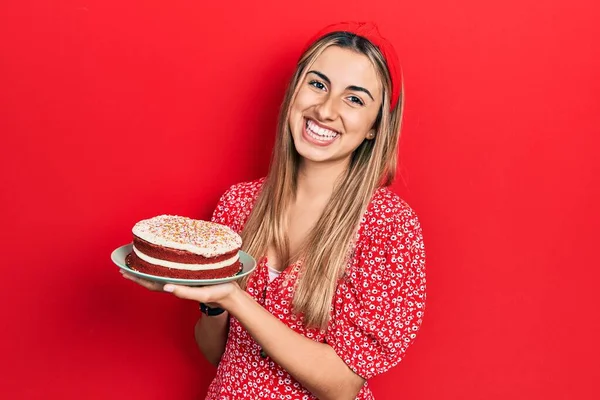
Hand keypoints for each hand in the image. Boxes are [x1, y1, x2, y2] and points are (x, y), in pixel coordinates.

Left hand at [119, 270, 239, 308]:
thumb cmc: (218, 293)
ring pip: (159, 273)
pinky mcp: (188, 274)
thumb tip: (166, 287)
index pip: (151, 283)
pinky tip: (159, 258)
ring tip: (137, 260)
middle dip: (137, 272)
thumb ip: (185, 292)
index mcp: (177, 287)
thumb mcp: (203, 293)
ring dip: (146, 268)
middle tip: (124, 264)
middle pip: (151, 278)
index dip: (137, 278)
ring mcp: (181, 278)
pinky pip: (169, 269)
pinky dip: (160, 264)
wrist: (230, 293)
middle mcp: (176, 282)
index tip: (124, 271)